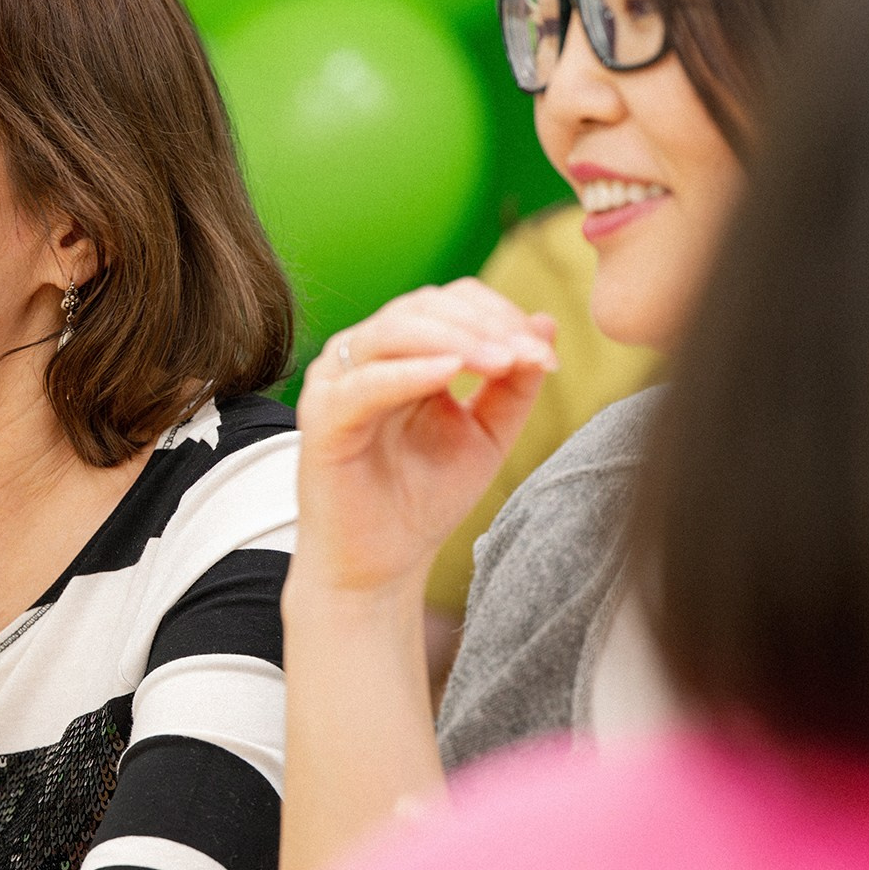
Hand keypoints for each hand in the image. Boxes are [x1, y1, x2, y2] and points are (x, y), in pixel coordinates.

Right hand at [293, 279, 556, 598]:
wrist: (380, 566)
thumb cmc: (424, 500)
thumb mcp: (486, 434)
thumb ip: (514, 382)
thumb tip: (547, 321)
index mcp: (400, 354)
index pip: (449, 303)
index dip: (500, 315)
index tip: (544, 352)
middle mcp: (363, 357)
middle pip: (423, 306)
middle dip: (485, 325)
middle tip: (530, 355)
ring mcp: (337, 384)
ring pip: (394, 331)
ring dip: (456, 340)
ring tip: (502, 362)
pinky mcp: (321, 419)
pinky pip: (366, 383)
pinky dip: (410, 372)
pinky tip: (452, 375)